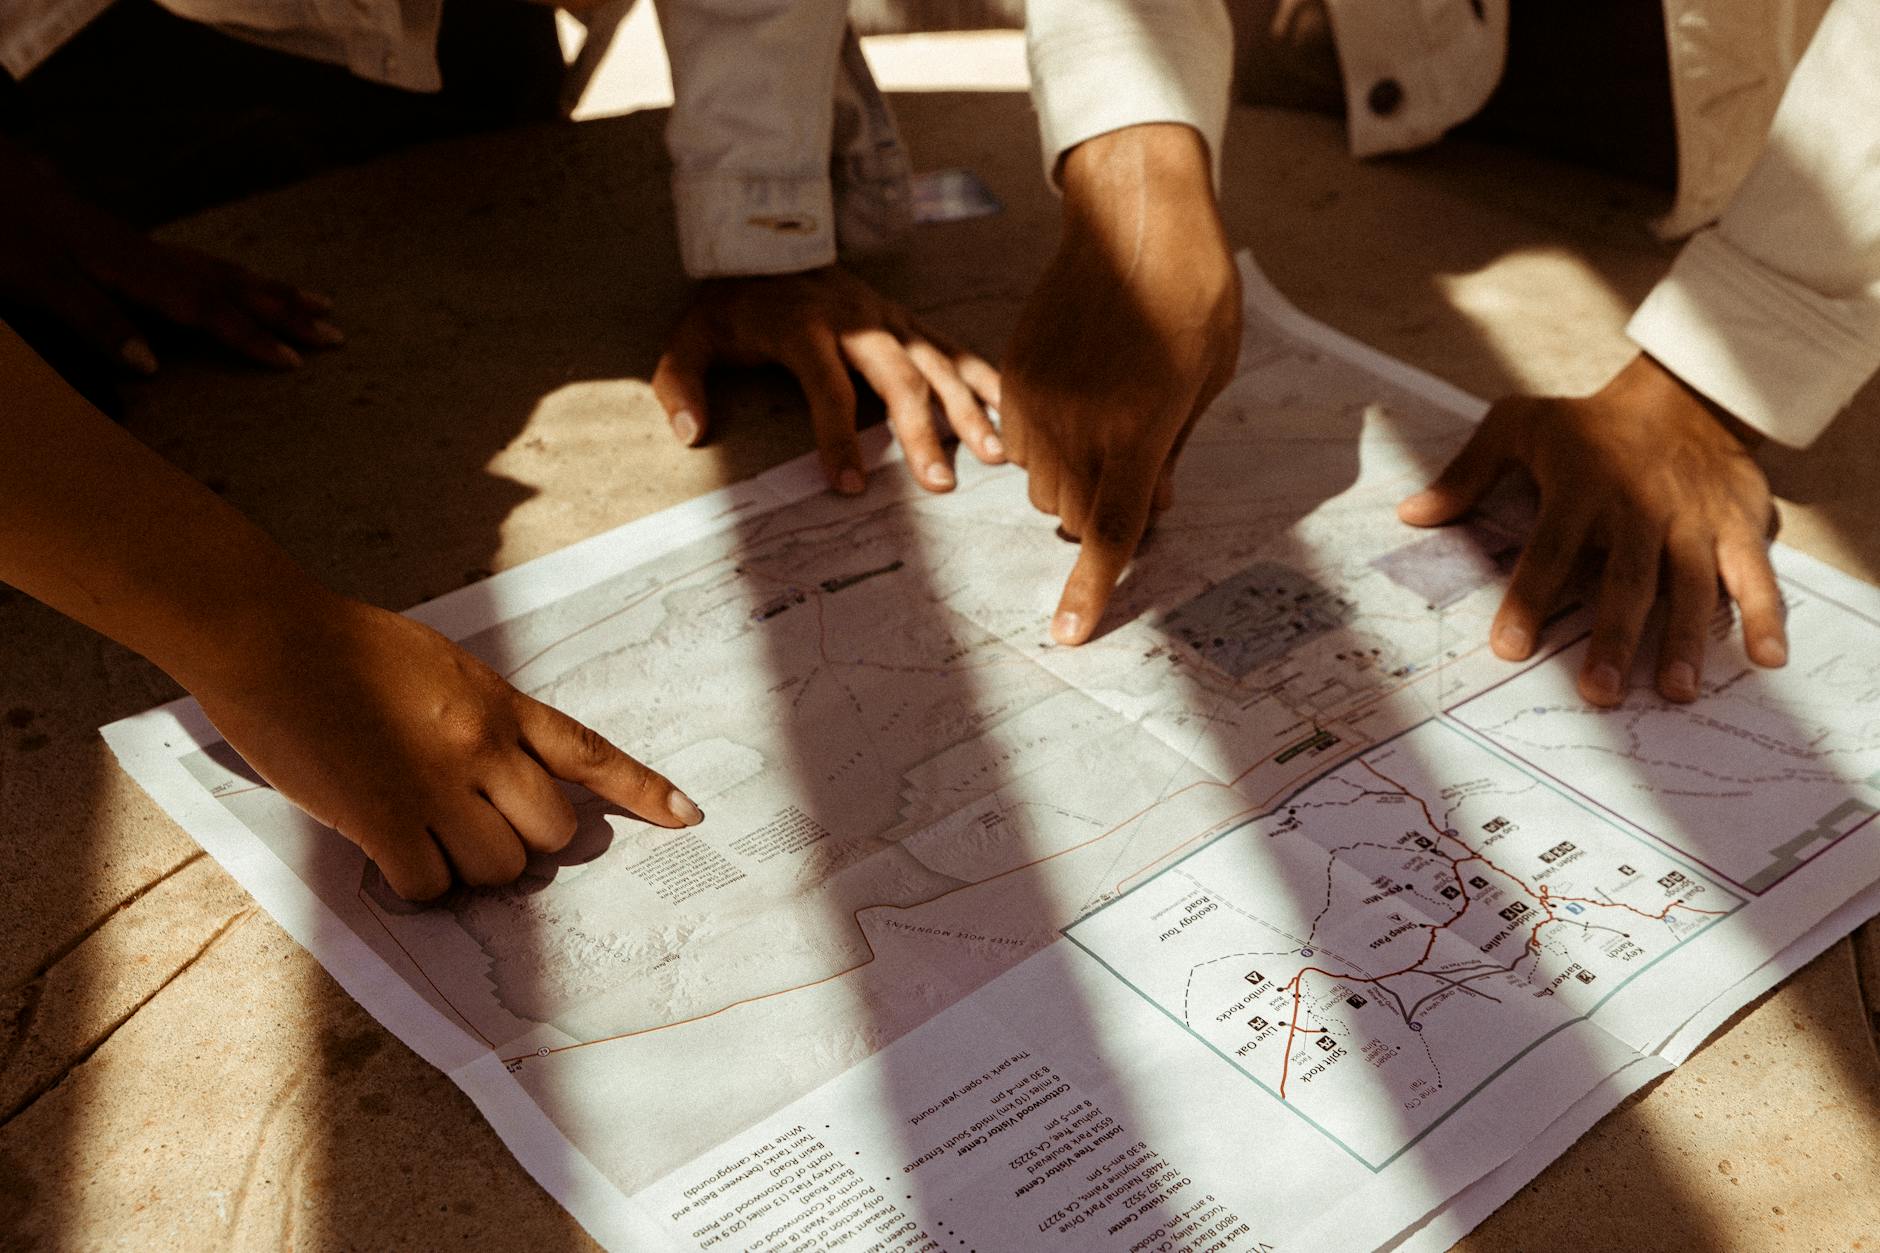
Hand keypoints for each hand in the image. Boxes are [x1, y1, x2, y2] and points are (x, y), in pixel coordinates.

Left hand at [0, 135, 340, 373]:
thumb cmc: (3, 229)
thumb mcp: (37, 280)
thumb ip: (93, 320)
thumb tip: (151, 365)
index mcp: (133, 269)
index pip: (206, 309)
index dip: (250, 337)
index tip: (295, 362)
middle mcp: (150, 257)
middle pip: (232, 287)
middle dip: (286, 312)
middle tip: (338, 333)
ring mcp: (144, 248)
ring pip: (225, 272)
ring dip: (274, 291)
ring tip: (319, 302)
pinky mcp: (132, 245)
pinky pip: (205, 265)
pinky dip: (240, 279)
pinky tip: (246, 284)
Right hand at [194, 594, 701, 900]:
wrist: (269, 637)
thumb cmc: (346, 648)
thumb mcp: (441, 669)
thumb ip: (481, 718)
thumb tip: (504, 775)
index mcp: (500, 704)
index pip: (589, 752)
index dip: (642, 789)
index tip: (686, 815)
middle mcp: (482, 747)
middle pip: (552, 833)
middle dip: (524, 841)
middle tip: (478, 828)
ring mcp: (435, 785)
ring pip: (498, 867)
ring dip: (469, 867)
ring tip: (424, 835)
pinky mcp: (382, 818)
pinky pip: (432, 884)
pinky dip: (420, 883)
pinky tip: (391, 853)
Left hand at [652, 265, 1002, 494]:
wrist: (767, 242)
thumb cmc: (732, 305)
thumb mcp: (690, 338)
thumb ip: (682, 384)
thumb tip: (690, 433)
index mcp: (804, 328)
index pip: (828, 387)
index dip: (838, 438)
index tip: (849, 486)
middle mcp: (856, 320)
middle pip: (898, 378)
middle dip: (922, 433)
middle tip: (939, 485)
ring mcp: (889, 318)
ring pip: (937, 364)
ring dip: (968, 411)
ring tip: (993, 457)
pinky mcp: (907, 320)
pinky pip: (953, 349)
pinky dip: (985, 381)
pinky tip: (1010, 415)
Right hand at [1000, 123, 1240, 644]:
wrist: (1132, 215)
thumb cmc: (1192, 292)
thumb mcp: (1206, 379)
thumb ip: (1172, 452)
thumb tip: (1152, 507)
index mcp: (1138, 428)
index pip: (1112, 531)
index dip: (1091, 589)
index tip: (1070, 634)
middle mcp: (1078, 421)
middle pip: (1074, 515)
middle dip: (1102, 513)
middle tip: (1139, 466)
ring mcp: (1038, 398)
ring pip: (1043, 485)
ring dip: (1074, 480)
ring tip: (1110, 422)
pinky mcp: (1015, 374)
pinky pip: (1019, 442)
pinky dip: (1049, 442)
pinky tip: (1082, 393)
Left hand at [1398, 352, 1784, 705]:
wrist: (1683, 392)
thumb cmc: (1587, 424)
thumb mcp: (1519, 425)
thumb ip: (1466, 474)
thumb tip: (1412, 514)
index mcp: (1582, 487)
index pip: (1550, 551)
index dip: (1529, 599)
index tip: (1509, 649)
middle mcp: (1640, 507)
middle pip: (1626, 579)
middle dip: (1613, 636)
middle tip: (1598, 692)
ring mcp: (1693, 519)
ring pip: (1692, 584)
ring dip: (1684, 639)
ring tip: (1672, 691)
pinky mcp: (1739, 524)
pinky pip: (1757, 573)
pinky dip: (1767, 614)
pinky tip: (1766, 660)